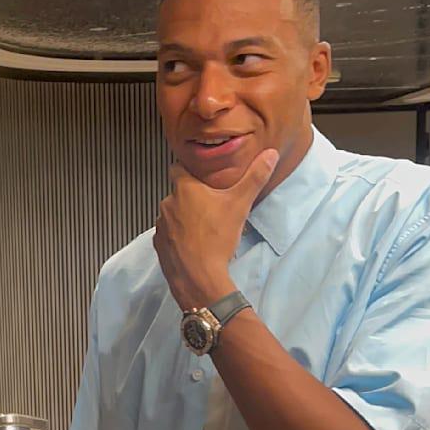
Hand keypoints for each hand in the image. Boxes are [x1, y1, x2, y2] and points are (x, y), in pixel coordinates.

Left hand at [154, 148, 277, 308]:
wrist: (199, 276)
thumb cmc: (217, 237)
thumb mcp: (240, 204)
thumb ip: (254, 177)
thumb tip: (270, 153)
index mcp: (184, 188)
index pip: (178, 167)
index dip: (188, 169)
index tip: (201, 175)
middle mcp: (167, 202)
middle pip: (178, 192)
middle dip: (191, 197)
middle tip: (211, 205)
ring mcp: (160, 224)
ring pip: (172, 213)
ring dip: (184, 217)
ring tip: (203, 227)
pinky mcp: (158, 244)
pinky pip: (168, 233)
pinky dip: (178, 236)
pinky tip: (193, 243)